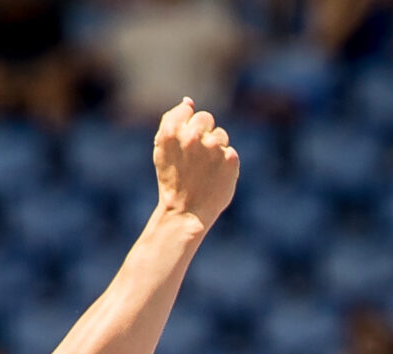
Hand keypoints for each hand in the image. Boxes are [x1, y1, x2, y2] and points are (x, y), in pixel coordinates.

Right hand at [153, 98, 238, 229]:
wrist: (184, 212)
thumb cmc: (171, 179)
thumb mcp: (161, 149)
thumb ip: (171, 121)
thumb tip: (188, 101)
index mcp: (172, 131)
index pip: (187, 110)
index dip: (186, 126)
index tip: (183, 144)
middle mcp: (193, 135)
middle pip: (206, 118)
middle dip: (202, 133)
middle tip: (195, 158)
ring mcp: (214, 147)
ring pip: (221, 135)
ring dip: (215, 149)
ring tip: (204, 170)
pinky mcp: (230, 159)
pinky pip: (230, 152)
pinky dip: (224, 164)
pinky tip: (214, 177)